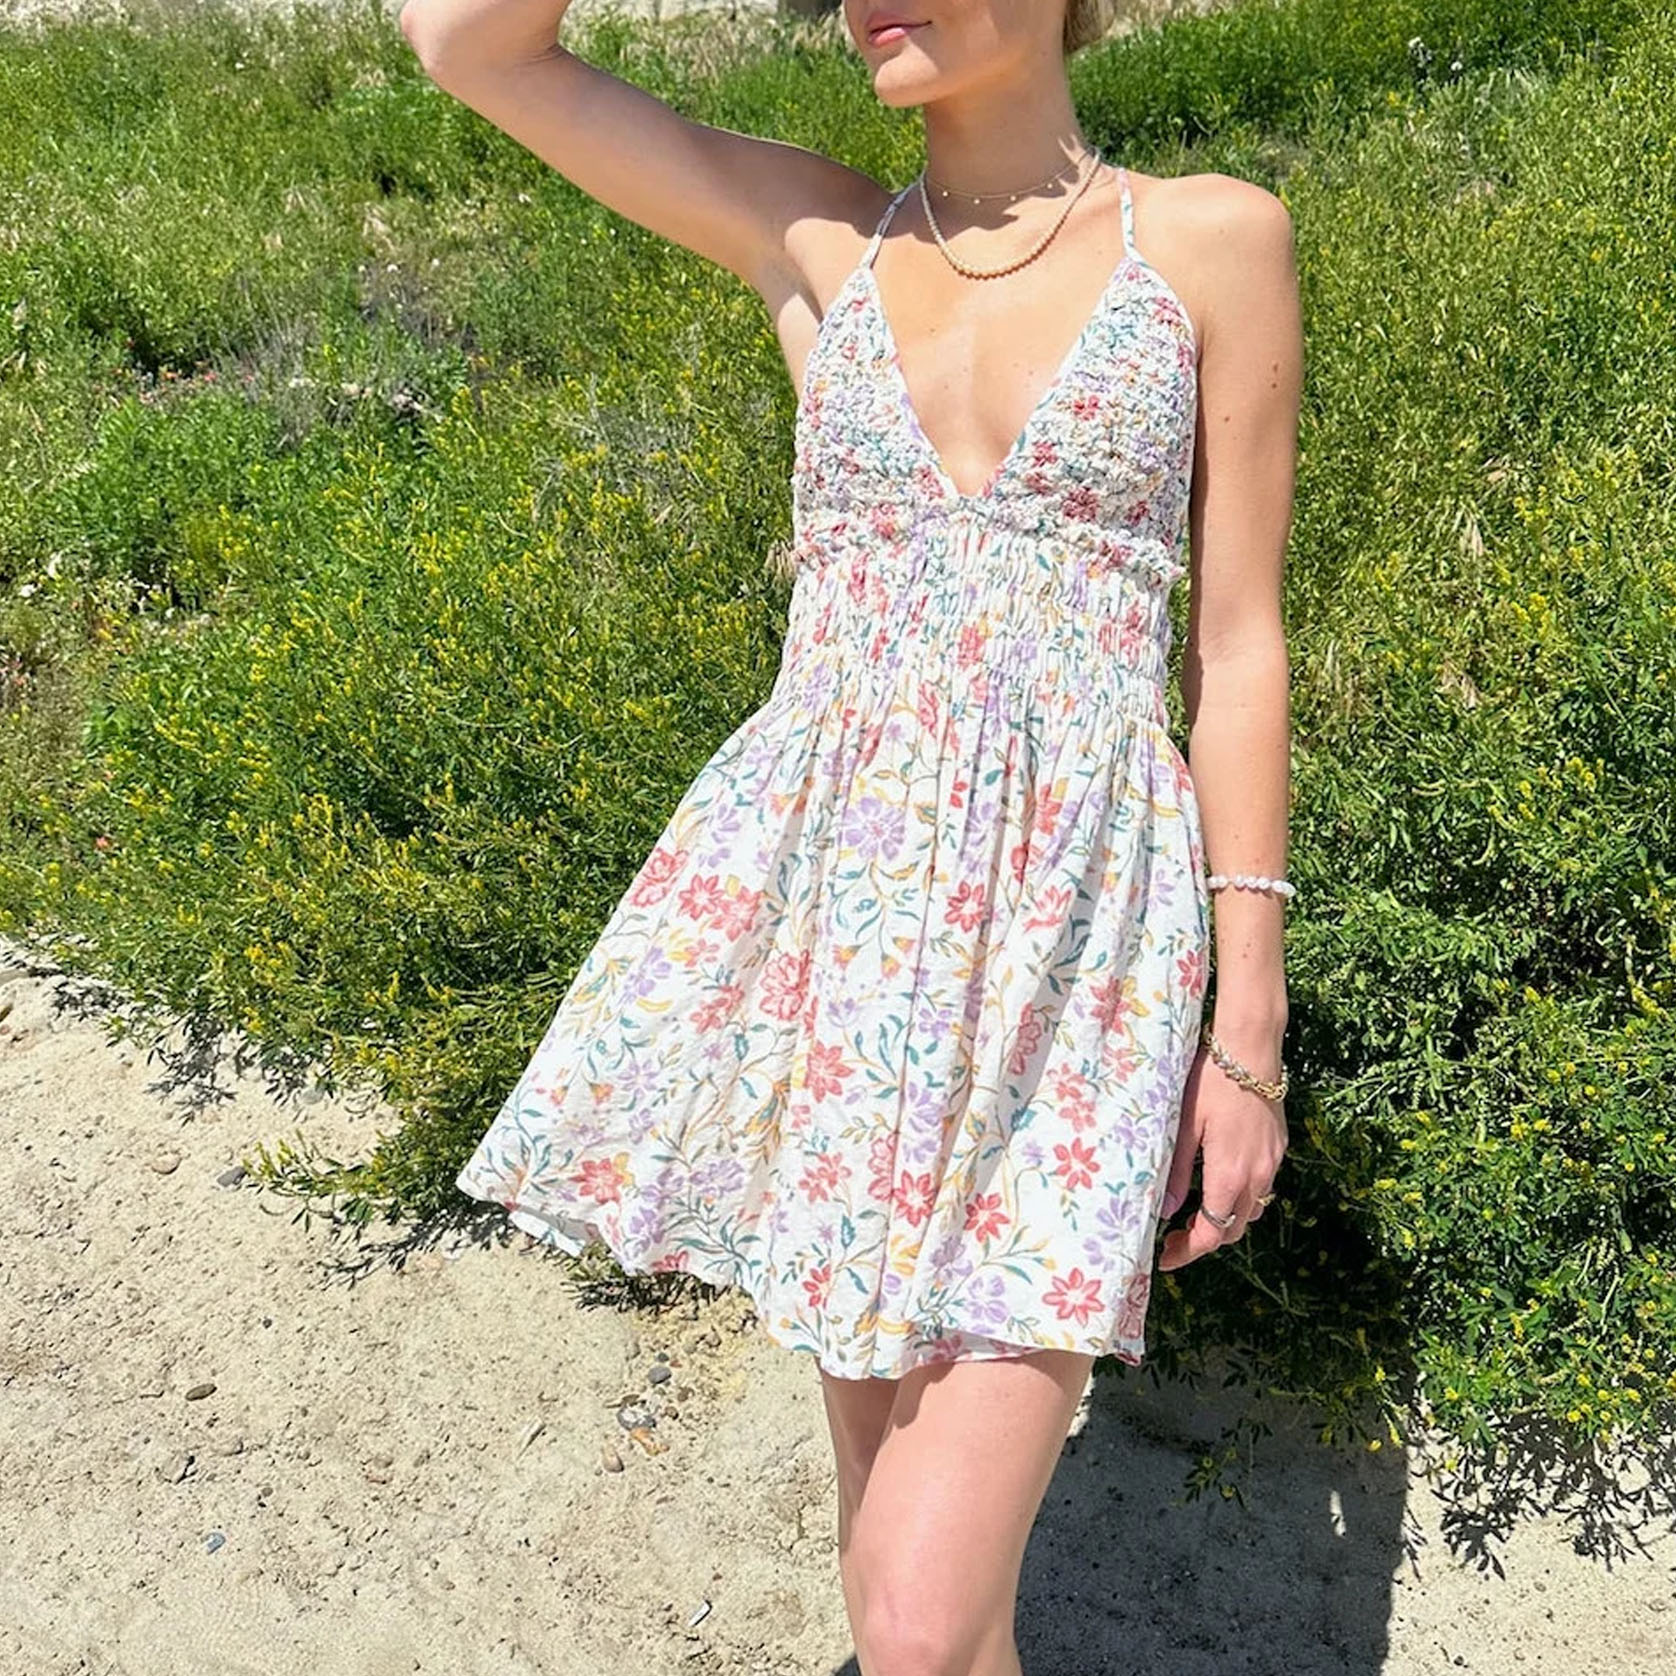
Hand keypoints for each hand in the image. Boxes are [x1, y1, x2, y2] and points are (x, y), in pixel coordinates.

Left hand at [1156, 1030, 1287, 1270]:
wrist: (1251, 1051)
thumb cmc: (1210, 1083)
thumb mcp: (1183, 1126)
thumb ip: (1177, 1171)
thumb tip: (1164, 1210)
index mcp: (1230, 1175)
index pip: (1211, 1234)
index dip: (1187, 1252)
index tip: (1164, 1258)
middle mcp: (1258, 1176)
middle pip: (1233, 1230)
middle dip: (1204, 1241)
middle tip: (1173, 1237)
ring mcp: (1272, 1163)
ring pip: (1252, 1212)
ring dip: (1225, 1221)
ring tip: (1195, 1214)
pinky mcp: (1278, 1149)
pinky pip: (1262, 1188)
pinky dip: (1241, 1199)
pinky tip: (1220, 1184)